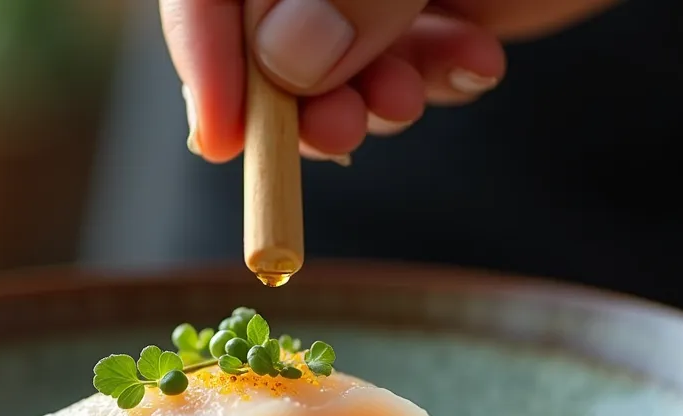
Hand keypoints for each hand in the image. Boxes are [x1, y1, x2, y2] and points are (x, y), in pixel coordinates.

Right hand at [161, 0, 507, 163]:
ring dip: (366, 96)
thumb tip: (286, 62)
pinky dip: (431, 81)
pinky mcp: (424, 1)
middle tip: (339, 136)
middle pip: (259, 26)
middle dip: (294, 93)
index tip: (223, 134)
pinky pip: (399, 62)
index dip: (205, 52)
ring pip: (325, 59)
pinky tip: (477, 63)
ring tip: (416, 98)